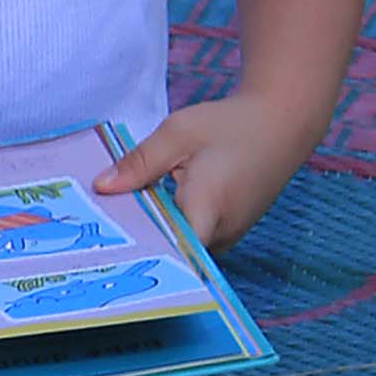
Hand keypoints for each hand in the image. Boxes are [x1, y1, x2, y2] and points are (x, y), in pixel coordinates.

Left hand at [97, 94, 304, 251]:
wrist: (282, 122)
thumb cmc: (232, 125)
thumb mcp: (178, 133)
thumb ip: (139, 163)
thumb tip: (102, 186)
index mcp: (207, 211)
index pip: (171, 253)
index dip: (137, 252)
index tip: (105, 248)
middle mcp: (220, 234)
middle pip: (169, 249)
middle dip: (135, 237)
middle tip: (93, 227)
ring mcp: (226, 236)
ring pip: (179, 243)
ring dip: (153, 229)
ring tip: (114, 215)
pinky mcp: (227, 231)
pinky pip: (192, 236)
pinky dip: (170, 223)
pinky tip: (148, 207)